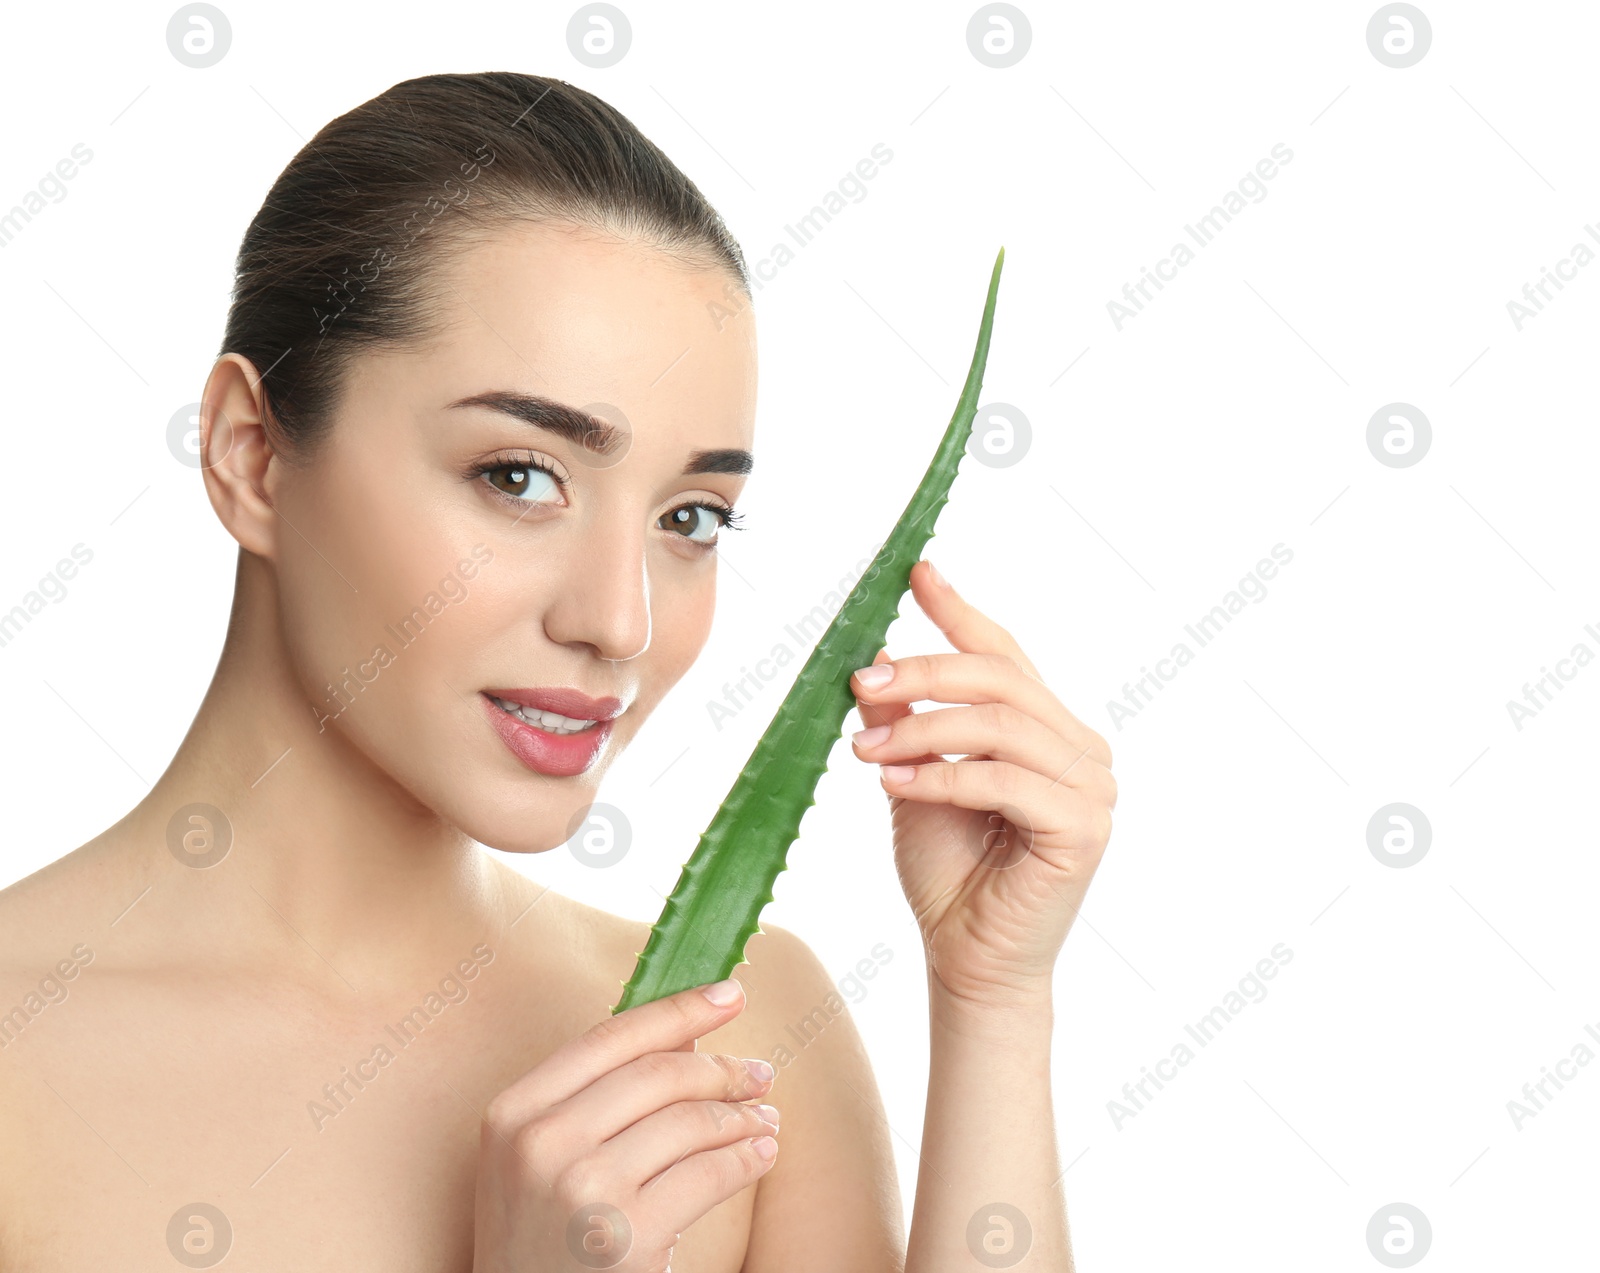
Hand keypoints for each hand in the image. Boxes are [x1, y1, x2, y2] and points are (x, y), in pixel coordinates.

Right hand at [471, 979, 780, 1272]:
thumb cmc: (541, 1244)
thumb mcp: (537, 1163)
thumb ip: (591, 1099)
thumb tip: (683, 1033)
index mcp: (512, 1114)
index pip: (608, 1039)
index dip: (675, 1010)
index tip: (727, 995)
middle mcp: (541, 1144)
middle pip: (657, 1075)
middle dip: (720, 1069)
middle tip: (759, 1073)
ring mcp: (582, 1190)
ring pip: (689, 1122)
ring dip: (741, 1118)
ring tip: (764, 1120)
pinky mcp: (626, 1238)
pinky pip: (708, 1175)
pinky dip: (746, 1160)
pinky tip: (760, 1157)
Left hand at [850, 559, 1116, 1010]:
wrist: (965, 959)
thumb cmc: (948, 872)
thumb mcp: (913, 778)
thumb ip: (905, 722)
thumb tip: (874, 659)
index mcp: (1048, 730)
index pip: (1004, 656)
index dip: (958, 612)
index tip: (915, 573)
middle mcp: (1081, 750)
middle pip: (1000, 680)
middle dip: (922, 673)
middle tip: (858, 682)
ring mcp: (1090, 788)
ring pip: (1000, 725)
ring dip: (921, 730)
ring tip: (864, 750)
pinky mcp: (1082, 828)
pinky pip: (1004, 780)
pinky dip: (941, 776)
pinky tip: (893, 785)